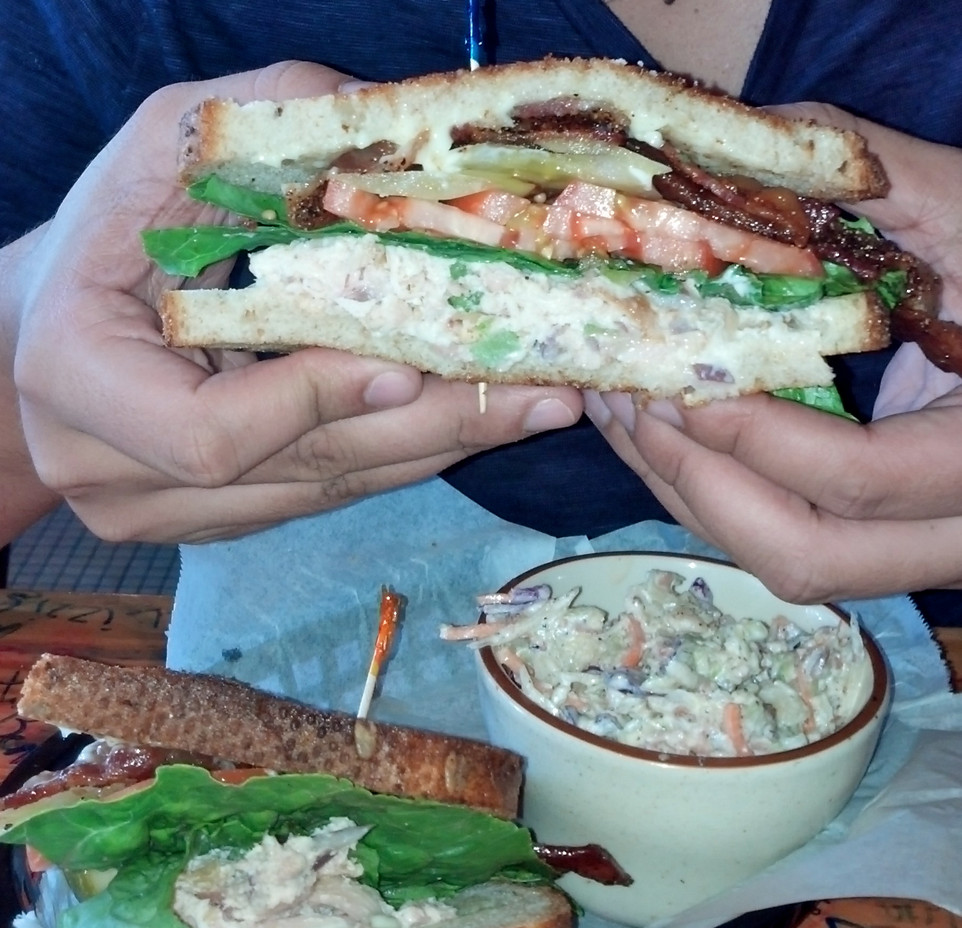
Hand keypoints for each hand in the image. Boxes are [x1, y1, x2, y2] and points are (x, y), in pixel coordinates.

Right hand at [13, 62, 580, 543]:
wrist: (44, 323)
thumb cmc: (102, 229)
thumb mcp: (161, 149)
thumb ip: (265, 133)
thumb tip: (401, 134)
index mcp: (78, 382)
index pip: (209, 432)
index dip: (314, 402)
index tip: (411, 364)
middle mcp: (116, 472)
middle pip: (299, 472)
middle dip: (429, 429)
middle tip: (541, 397)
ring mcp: (166, 513)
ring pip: (325, 492)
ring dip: (437, 447)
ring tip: (534, 407)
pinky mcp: (213, 521)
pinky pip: (325, 495)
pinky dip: (402, 453)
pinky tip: (473, 420)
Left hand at [585, 106, 961, 602]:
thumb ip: (868, 179)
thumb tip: (733, 139)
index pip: (860, 479)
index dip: (756, 435)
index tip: (679, 377)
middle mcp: (952, 526)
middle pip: (804, 557)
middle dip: (700, 481)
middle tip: (635, 399)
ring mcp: (908, 543)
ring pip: (779, 562)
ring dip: (685, 490)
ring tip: (622, 406)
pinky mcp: (869, 535)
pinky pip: (774, 538)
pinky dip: (706, 492)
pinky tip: (654, 429)